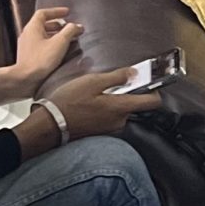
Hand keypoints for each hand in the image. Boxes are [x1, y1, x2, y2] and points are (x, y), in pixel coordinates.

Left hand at [0, 8, 82, 102]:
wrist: (25, 79)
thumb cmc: (40, 60)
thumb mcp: (59, 43)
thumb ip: (70, 31)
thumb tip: (77, 26)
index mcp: (33, 27)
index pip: (43, 13)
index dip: (56, 11)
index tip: (67, 13)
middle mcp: (28, 34)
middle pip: (43, 24)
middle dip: (58, 25)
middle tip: (70, 28)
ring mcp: (27, 46)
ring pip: (42, 35)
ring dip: (56, 35)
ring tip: (68, 40)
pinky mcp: (29, 56)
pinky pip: (41, 45)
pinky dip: (51, 45)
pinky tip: (60, 52)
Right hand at [42, 67, 161, 141]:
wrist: (50, 124)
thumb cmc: (68, 102)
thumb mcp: (92, 82)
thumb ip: (117, 77)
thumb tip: (134, 73)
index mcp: (121, 107)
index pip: (152, 102)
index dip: (154, 90)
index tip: (150, 82)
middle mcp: (120, 121)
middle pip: (134, 105)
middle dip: (126, 94)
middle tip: (109, 85)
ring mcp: (111, 128)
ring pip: (120, 111)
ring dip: (113, 102)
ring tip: (95, 94)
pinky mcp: (101, 132)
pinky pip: (109, 118)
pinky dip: (104, 110)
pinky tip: (89, 104)